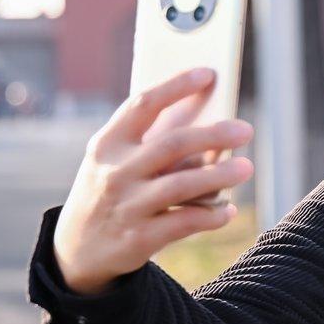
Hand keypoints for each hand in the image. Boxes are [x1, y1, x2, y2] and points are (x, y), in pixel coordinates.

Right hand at [53, 67, 253, 295]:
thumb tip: (211, 127)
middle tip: (245, 129)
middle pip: (171, 144)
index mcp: (108, 144)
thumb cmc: (111, 192)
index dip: (176, 86)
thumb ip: (152, 143)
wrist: (76, 250)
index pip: (143, 105)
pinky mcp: (139, 238)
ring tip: (246, 167)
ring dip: (219, 175)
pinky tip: (229, 210)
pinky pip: (184, 222)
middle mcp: (115, 172)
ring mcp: (127, 206)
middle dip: (212, 134)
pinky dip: (211, 216)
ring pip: (181, 185)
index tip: (209, 74)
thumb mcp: (114, 161)